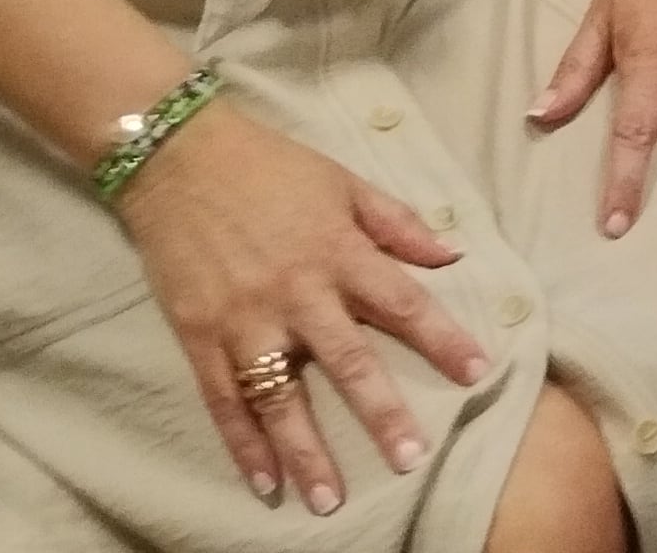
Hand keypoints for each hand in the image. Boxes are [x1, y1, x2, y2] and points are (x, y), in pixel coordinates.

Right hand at [111, 99, 484, 516]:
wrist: (178, 156)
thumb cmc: (271, 166)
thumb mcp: (344, 181)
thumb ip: (397, 223)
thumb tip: (451, 256)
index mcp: (338, 251)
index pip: (403, 301)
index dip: (442, 338)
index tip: (478, 372)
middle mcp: (296, 292)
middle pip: (347, 361)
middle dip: (382, 414)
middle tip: (411, 460)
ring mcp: (245, 318)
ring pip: (281, 397)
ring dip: (307, 452)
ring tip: (329, 500)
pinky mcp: (199, 334)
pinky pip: (224, 400)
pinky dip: (242, 444)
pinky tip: (263, 483)